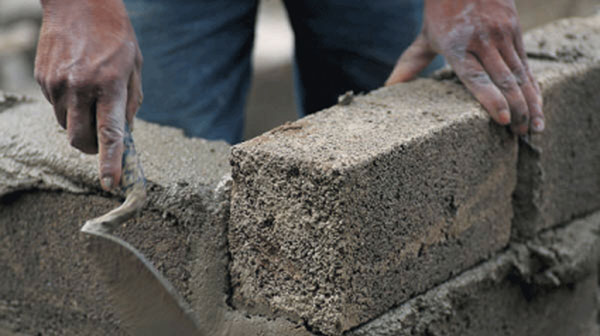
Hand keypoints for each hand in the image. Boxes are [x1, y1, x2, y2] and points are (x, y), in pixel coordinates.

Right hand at [35, 0, 142, 189]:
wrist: (79, 3)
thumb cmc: (115, 36)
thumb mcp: (134, 68)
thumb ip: (130, 104)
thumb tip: (124, 136)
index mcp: (109, 84)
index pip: (109, 133)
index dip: (111, 162)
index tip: (110, 184)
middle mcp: (80, 86)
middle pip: (80, 140)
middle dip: (91, 148)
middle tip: (101, 141)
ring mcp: (56, 83)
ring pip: (65, 126)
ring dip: (79, 124)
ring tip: (90, 97)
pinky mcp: (42, 79)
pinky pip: (55, 107)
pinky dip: (68, 106)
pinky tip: (76, 82)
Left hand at [386, 0, 542, 134]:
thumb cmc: (442, 9)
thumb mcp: (427, 36)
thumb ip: (411, 62)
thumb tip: (388, 86)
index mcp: (457, 46)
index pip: (476, 78)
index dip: (490, 100)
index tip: (502, 120)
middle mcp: (482, 42)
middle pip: (504, 81)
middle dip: (516, 111)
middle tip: (520, 136)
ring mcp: (502, 35)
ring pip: (520, 74)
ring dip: (531, 103)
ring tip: (535, 129)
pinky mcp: (515, 30)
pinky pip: (526, 64)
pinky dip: (533, 87)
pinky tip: (538, 105)